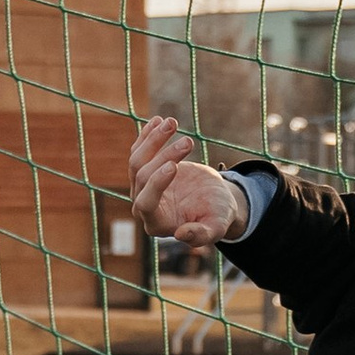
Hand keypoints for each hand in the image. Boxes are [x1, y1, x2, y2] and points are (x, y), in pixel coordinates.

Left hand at [129, 113, 250, 250]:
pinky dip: (147, 134)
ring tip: (173, 122)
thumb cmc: (217, 216)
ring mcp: (140, 186)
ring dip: (154, 139)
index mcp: (157, 223)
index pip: (146, 203)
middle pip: (143, 177)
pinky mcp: (145, 170)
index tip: (174, 166)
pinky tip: (158, 120)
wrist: (215, 201)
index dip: (156, 184)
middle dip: (166, 156)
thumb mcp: (216, 227)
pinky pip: (138, 149)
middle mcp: (143, 205)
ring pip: (137, 160)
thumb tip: (181, 235)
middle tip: (190, 142)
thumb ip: (202, 235)